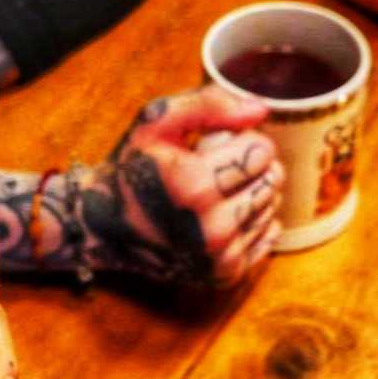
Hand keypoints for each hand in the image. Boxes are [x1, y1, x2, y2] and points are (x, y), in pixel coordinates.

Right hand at [79, 85, 283, 286]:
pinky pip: (267, 234)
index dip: (242, 140)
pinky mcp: (225, 274)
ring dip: (251, 192)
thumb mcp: (155, 122)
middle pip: (273, 179)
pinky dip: (251, 220)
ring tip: (215, 191)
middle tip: (216, 168)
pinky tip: (220, 214)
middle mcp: (210, 227)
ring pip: (272, 206)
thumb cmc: (131, 168)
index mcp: (193, 185)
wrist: (104, 227)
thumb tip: (260, 111)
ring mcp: (219, 255)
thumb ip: (207, 104)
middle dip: (251, 166)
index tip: (216, 145)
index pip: (263, 151)